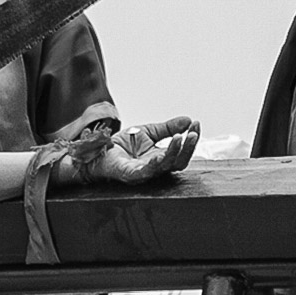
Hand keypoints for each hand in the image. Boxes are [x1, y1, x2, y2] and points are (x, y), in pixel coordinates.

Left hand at [76, 118, 199, 184]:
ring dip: (174, 153)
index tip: (196, 123)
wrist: (99, 150)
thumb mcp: (149, 131)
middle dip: (188, 148)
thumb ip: (168, 128)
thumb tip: (188, 120)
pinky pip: (145, 173)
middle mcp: (156, 168)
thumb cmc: (123, 145)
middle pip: (179, 162)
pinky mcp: (129, 175)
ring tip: (180, 138)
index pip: (182, 151)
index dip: (191, 139)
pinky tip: (159, 156)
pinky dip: (154, 165)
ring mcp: (143, 173)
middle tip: (193, 133)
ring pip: (165, 167)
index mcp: (162, 158)